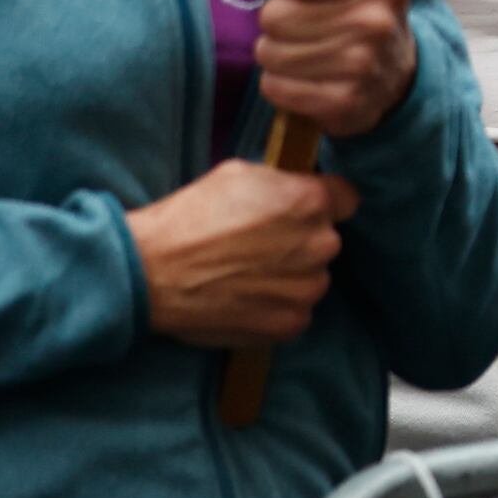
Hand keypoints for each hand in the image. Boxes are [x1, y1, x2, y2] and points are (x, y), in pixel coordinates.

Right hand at [127, 160, 360, 345]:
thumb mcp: (242, 174)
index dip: (320, 204)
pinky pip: (296, 311)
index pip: (345, 199)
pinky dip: (276, 307)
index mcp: (311, 202)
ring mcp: (307, 288)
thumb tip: (299, 187)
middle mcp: (319, 245)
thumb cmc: (191, 217)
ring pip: (312, 278)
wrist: (152, 271)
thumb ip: (284, 183)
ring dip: (290, 277)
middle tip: (259, 246)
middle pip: (326, 240)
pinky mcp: (290, 323)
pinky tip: (244, 298)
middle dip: (301, 241)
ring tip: (246, 275)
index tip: (298, 212)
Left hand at [255, 0, 419, 138]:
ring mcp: (365, 63)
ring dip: (277, 56)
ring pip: (271, 53)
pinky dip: (281, 87)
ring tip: (306, 55)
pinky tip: (306, 82)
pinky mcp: (347, 102)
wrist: (394, 78)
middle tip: (308, 29)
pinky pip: (277, 88)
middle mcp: (380, 17)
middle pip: (276, 16)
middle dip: (281, 23)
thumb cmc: (354, 11)